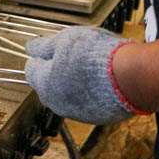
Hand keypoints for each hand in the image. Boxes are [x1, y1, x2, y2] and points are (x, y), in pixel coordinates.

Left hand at [25, 26, 142, 123]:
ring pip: (68, 95)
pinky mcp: (96, 118)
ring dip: (74, 82)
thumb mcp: (64, 41)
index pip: (31, 70)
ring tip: (90, 66)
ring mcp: (76, 113)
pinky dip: (90, 92)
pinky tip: (101, 80)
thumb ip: (44, 46)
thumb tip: (30, 48)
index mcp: (44, 84)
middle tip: (73, 54)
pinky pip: (87, 103)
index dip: (40, 56)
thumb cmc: (93, 55)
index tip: (50, 48)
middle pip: (49, 84)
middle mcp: (56, 103)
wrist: (128, 77)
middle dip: (56, 70)